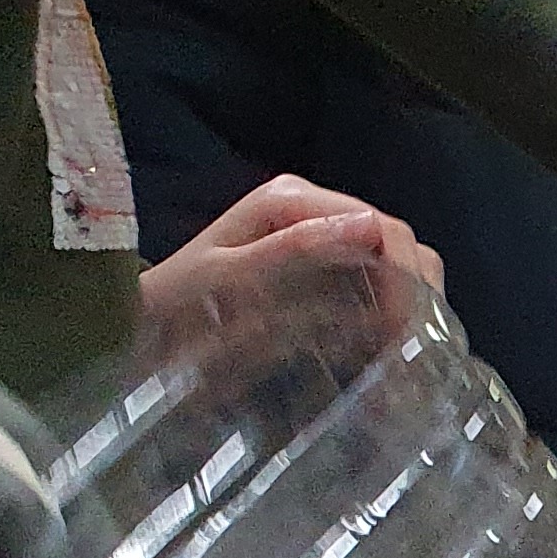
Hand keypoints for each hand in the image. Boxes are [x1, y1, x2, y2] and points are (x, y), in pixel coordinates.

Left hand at [135, 177, 445, 349]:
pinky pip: (376, 283)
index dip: (405, 275)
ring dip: (410, 305)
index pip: (380, 224)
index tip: (403, 335)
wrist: (141, 327)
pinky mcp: (321, 270)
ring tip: (400, 357)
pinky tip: (387, 351)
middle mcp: (313, 209)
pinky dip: (394, 315)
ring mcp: (319, 238)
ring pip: (396, 262)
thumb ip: (292, 249)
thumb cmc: (175, 306)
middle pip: (397, 239)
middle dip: (415, 291)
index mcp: (292, 200)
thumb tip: (369, 228)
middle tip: (407, 354)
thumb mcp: (227, 279)